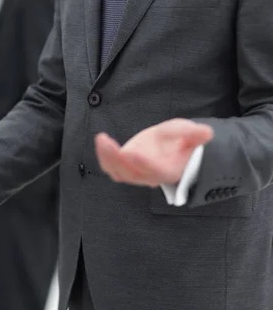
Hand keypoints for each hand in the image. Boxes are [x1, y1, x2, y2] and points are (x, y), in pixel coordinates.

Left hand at [95, 118, 212, 186]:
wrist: (173, 149)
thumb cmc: (183, 141)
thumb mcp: (190, 134)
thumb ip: (195, 134)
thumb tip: (208, 133)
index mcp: (169, 170)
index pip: (156, 171)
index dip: (144, 164)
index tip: (132, 153)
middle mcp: (151, 177)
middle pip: (132, 173)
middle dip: (117, 159)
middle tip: (107, 142)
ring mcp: (137, 175)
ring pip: (119, 173)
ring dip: (107, 158)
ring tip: (102, 139)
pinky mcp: (126, 169)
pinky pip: (112, 169)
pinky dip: (104, 158)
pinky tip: (101, 142)